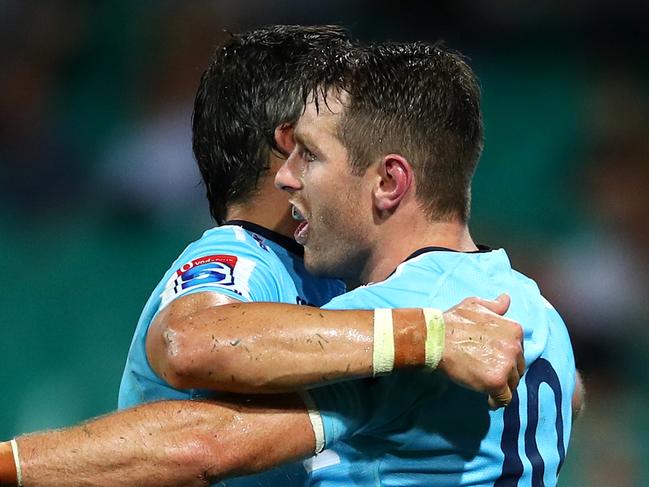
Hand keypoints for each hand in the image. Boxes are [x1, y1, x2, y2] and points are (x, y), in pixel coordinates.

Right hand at [439, 294, 523, 408]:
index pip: (518, 351)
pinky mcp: (497, 382)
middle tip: (488, 375)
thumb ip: (495, 305)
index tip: (493, 361)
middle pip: (518, 368)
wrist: (436, 339)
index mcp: (514, 329)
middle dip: (506, 373)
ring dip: (502, 387)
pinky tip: (487, 400)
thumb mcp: (476, 305)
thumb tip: (506, 298)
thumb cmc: (452, 321)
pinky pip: (504, 399)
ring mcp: (507, 365)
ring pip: (513, 384)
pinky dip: (496, 401)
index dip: (505, 358)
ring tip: (486, 386)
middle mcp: (515, 347)